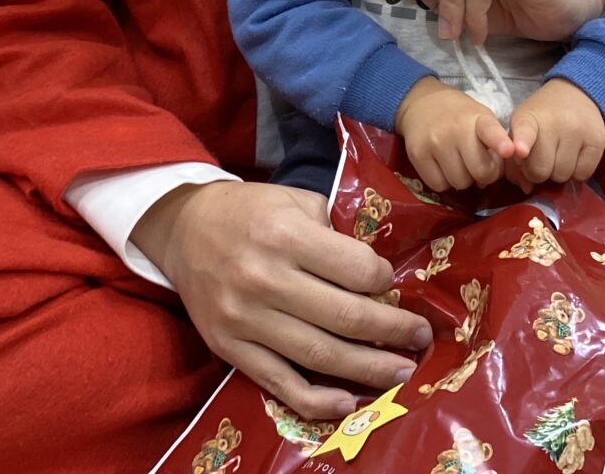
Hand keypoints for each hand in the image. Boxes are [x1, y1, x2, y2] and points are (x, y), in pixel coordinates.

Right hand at [132, 180, 433, 421]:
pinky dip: (317, 400)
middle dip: (393, 331)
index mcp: (285, 234)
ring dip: (369, 369)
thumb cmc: (249, 210)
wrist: (183, 229)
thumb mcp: (294, 200)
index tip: (393, 284)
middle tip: (422, 339)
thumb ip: (333, 233)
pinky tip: (350, 403)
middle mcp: (265, 279)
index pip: (356, 269)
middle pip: (345, 318)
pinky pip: (279, 383)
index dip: (385, 280)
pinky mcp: (230, 348)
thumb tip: (376, 273)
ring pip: (319, 355)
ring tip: (402, 373)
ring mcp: (245, 319)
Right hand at [392, 77, 516, 191]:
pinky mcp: (417, 155)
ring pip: (459, 183)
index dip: (500, 142)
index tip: (508, 150)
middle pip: (479, 172)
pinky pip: (438, 185)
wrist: (421, 103)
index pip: (490, 130)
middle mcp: (456, 130)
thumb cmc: (459, 115)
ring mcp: (434, 143)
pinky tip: (443, 166)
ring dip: (462, 179)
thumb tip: (490, 177)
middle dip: (483, 174)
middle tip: (477, 165)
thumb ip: (493, 143)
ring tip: (458, 162)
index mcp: (478, 119)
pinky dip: (444, 182)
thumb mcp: (481, 118)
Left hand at [501, 79, 604, 189]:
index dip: (522, 142)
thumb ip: (515, 161)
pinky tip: (574, 157)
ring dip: (558, 172)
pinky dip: (576, 172)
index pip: (525, 130)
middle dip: (538, 171)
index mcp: (528, 118)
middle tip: (542, 158)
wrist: (576, 94)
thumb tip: (527, 188)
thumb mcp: (521, 129)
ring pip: (562, 176)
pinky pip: (582, 175)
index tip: (520, 151)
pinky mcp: (598, 141)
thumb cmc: (542, 117)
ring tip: (559, 155)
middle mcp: (554, 123)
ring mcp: (578, 132)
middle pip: (541, 170)